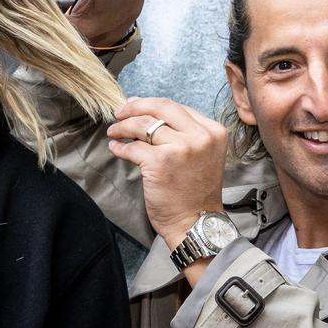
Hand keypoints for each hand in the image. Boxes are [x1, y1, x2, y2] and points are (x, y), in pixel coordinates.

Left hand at [106, 97, 227, 248]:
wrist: (196, 223)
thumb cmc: (195, 192)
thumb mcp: (202, 154)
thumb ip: (182, 133)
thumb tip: (147, 111)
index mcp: (212, 131)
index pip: (176, 107)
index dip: (150, 104)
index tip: (135, 105)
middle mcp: (200, 136)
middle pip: (160, 108)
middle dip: (134, 107)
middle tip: (119, 112)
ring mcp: (181, 148)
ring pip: (144, 125)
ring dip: (123, 126)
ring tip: (114, 131)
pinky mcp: (161, 162)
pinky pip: (133, 147)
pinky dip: (120, 146)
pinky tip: (115, 148)